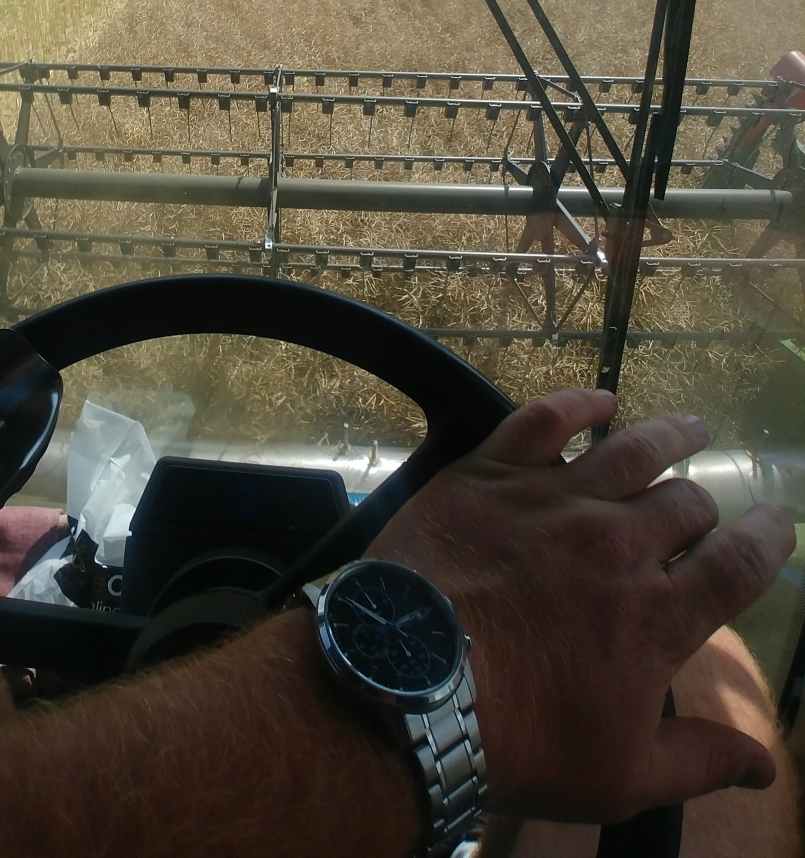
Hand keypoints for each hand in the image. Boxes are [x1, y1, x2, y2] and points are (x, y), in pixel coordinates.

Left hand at [369, 388, 795, 823]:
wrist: (409, 683)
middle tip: (700, 510)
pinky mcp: (493, 472)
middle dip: (703, 507)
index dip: (769, 540)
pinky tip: (600, 401)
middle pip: (686, 503)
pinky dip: (580, 403)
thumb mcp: (618, 776)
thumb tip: (765, 767)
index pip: (739, 564)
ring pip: (633, 449)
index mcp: (656, 615)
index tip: (778, 525)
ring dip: (672, 435)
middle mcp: (618, 543)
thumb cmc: (516, 740)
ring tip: (691, 428)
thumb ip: (699, 761)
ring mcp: (554, 499)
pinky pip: (547, 418)